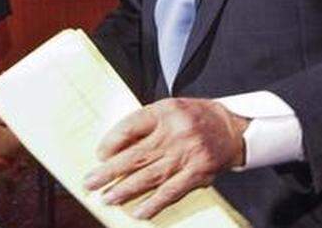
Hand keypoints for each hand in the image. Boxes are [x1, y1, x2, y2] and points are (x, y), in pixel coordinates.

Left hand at [83, 98, 247, 219]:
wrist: (230, 127)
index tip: (99, 155)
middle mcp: (175, 132)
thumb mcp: (168, 110)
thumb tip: (113, 150)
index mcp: (164, 111)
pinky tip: (139, 211)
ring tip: (108, 198)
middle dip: (109, 172)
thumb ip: (143, 125)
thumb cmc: (193, 118)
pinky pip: (171, 192)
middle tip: (90, 182)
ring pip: (150, 176)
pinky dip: (154, 204)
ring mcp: (187, 154)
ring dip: (126, 190)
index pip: (130, 126)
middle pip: (135, 155)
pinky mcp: (198, 173)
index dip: (111, 142)